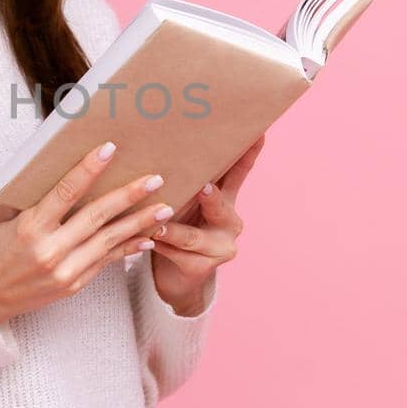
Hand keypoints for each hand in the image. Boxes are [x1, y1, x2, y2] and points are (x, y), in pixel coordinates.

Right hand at [0, 141, 175, 324]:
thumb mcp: (1, 219)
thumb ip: (28, 196)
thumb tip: (54, 167)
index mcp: (30, 228)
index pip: (65, 192)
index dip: (89, 169)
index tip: (110, 149)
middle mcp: (50, 250)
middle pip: (97, 216)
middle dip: (128, 196)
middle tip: (154, 179)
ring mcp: (65, 271)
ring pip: (109, 240)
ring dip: (139, 222)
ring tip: (164, 207)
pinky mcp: (74, 285)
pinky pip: (106, 262)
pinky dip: (127, 248)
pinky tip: (147, 236)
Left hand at [148, 134, 265, 315]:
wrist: (174, 274)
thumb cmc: (177, 226)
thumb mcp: (183, 201)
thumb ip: (183, 179)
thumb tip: (165, 140)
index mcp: (225, 200)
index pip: (238, 174)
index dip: (248, 155)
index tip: (258, 133)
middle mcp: (229, 223)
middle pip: (221, 206)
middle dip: (211, 197)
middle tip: (203, 187)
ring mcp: (219, 248)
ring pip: (194, 237)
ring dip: (175, 231)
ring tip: (159, 226)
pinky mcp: (202, 268)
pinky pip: (179, 256)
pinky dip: (162, 248)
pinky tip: (148, 243)